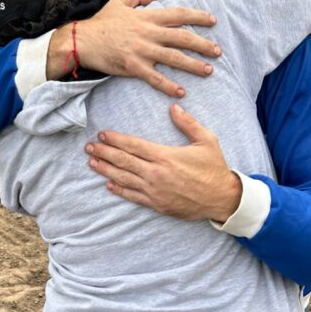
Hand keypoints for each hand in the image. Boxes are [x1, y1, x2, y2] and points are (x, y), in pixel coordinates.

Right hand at [47, 0, 220, 97]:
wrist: (82, 40)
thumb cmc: (101, 22)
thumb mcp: (120, 2)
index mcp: (147, 17)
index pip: (179, 15)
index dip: (198, 17)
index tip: (212, 20)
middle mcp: (148, 33)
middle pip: (182, 37)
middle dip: (203, 44)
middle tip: (218, 51)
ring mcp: (142, 50)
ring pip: (174, 58)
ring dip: (193, 65)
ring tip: (208, 70)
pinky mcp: (133, 67)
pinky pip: (155, 78)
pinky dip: (169, 86)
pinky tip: (181, 91)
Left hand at [85, 103, 241, 221]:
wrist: (221, 198)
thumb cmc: (214, 168)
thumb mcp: (206, 140)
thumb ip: (188, 123)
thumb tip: (174, 107)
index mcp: (165, 156)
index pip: (133, 145)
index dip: (115, 139)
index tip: (102, 134)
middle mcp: (156, 173)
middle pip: (123, 161)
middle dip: (104, 152)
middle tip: (89, 146)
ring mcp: (154, 191)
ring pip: (123, 179)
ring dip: (106, 170)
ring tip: (92, 162)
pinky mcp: (157, 204)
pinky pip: (133, 196)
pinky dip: (119, 190)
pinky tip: (108, 184)